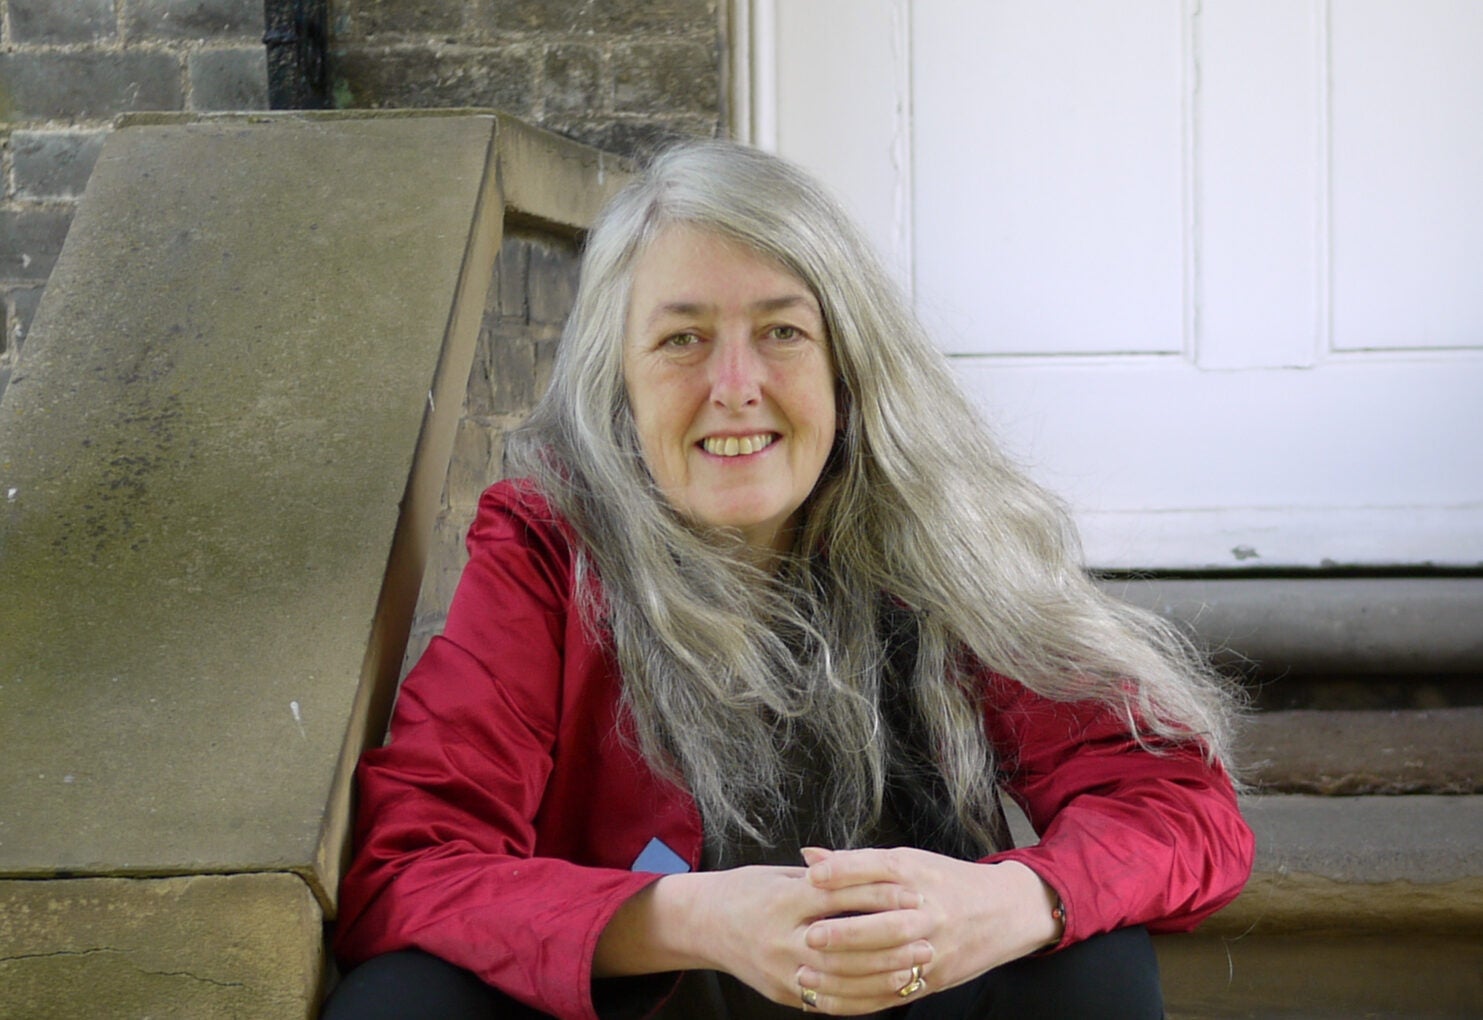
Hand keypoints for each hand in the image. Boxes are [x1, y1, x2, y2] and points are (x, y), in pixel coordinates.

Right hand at [595, 862, 929, 1013]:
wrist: (704, 924)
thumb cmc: (747, 891)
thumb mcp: (781, 874)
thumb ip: (824, 876)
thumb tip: (873, 868)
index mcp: (782, 900)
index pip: (839, 896)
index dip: (879, 895)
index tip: (913, 894)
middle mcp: (780, 939)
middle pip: (845, 944)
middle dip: (889, 942)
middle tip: (926, 937)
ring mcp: (781, 972)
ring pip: (840, 979)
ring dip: (883, 975)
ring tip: (916, 966)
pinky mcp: (783, 993)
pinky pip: (828, 1002)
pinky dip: (862, 998)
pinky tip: (888, 990)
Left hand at [794, 847, 1061, 1013]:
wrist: (1004, 911)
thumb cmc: (945, 882)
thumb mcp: (909, 861)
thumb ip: (858, 862)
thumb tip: (809, 858)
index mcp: (919, 874)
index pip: (881, 868)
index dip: (846, 871)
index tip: (811, 877)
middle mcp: (929, 911)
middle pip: (887, 923)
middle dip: (848, 932)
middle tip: (811, 935)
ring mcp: (933, 949)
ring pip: (888, 966)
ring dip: (845, 973)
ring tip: (807, 972)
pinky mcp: (933, 979)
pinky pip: (891, 994)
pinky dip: (855, 1000)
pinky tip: (825, 997)